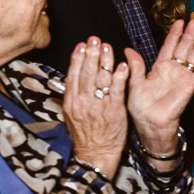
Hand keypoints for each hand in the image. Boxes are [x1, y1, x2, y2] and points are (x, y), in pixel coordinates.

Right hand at [62, 38, 128, 177]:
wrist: (95, 153)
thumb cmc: (85, 135)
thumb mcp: (71, 116)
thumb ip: (71, 97)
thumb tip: (70, 79)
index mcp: (71, 101)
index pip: (73, 75)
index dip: (77, 58)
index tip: (82, 45)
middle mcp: (83, 101)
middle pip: (87, 72)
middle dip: (91, 54)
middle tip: (95, 39)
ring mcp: (98, 106)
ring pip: (101, 78)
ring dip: (105, 61)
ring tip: (107, 47)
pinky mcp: (114, 111)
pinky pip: (117, 90)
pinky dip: (119, 77)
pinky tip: (122, 65)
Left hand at [126, 19, 193, 153]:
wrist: (149, 123)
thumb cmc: (140, 106)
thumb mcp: (134, 82)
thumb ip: (135, 66)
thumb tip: (128, 49)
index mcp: (159, 67)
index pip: (169, 46)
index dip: (174, 34)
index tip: (179, 22)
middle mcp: (173, 70)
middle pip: (183, 48)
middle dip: (190, 35)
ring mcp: (182, 78)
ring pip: (193, 58)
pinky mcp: (189, 87)